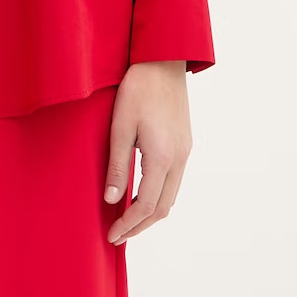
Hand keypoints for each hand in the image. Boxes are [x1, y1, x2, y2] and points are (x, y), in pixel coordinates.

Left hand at [103, 60, 191, 245]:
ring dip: (151, 213)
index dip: (129, 225)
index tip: (112, 236)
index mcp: (162, 157)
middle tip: (118, 235)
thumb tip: (112, 201)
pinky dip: (159, 195)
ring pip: (171, 196)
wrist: (163, 60)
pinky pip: (174, 180)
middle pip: (163, 208)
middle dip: (140, 226)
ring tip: (128, 220)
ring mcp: (185, 151)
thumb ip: (118, 165)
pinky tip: (142, 193)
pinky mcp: (184, 143)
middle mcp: (179, 159)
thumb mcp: (120, 125)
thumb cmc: (138, 88)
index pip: (146, 206)